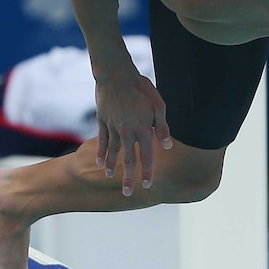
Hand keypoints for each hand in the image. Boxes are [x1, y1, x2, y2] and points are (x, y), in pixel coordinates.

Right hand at [94, 74, 172, 195]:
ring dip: (112, 165)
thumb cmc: (141, 88)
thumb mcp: (158, 105)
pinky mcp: (103, 121)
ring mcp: (113, 128)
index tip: (147, 185)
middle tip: (127, 193)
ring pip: (113, 151)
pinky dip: (101, 152)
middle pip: (128, 160)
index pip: (147, 156)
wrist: (116, 75)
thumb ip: (162, 127)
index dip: (148, 172)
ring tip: (111, 176)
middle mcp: (127, 132)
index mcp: (143, 130)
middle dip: (128, 178)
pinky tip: (100, 161)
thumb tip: (168, 146)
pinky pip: (102, 140)